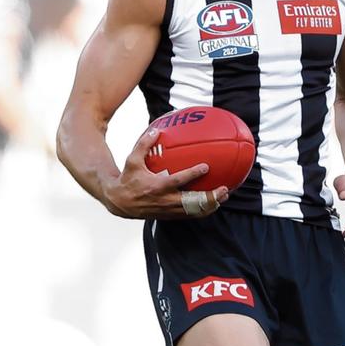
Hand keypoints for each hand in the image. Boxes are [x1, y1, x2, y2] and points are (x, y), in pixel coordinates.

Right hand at [103, 127, 228, 218]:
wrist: (120, 202)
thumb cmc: (128, 179)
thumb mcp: (132, 160)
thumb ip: (144, 145)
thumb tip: (156, 130)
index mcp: (157, 186)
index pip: (178, 180)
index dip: (193, 174)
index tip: (206, 166)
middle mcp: (164, 200)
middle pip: (192, 202)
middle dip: (210, 197)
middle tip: (224, 189)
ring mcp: (168, 210)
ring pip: (194, 211)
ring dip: (210, 205)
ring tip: (223, 197)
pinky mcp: (169, 216)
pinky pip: (189, 215)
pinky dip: (202, 210)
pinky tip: (213, 203)